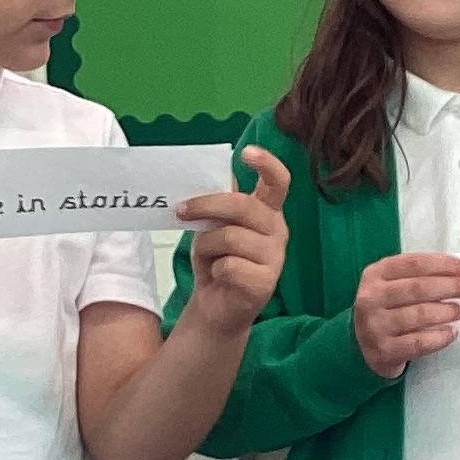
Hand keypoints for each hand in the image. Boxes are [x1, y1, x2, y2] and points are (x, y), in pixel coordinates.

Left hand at [177, 147, 291, 336]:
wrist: (216, 306)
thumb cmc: (216, 260)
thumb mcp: (212, 225)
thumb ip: (216, 203)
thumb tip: (203, 176)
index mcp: (267, 211)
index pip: (278, 181)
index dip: (267, 163)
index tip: (246, 152)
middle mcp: (277, 230)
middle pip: (243, 206)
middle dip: (206, 206)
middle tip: (180, 211)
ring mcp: (275, 257)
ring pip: (231, 237)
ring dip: (207, 246)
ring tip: (206, 258)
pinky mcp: (266, 282)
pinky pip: (230, 265)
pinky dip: (215, 270)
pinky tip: (219, 277)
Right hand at [353, 249, 459, 378]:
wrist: (362, 344)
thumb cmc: (388, 308)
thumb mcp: (394, 284)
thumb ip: (420, 275)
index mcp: (375, 274)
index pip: (414, 263)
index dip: (444, 265)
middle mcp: (371, 298)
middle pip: (418, 288)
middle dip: (451, 286)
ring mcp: (375, 325)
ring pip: (418, 315)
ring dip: (446, 311)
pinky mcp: (383, 350)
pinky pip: (417, 343)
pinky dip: (439, 338)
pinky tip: (451, 334)